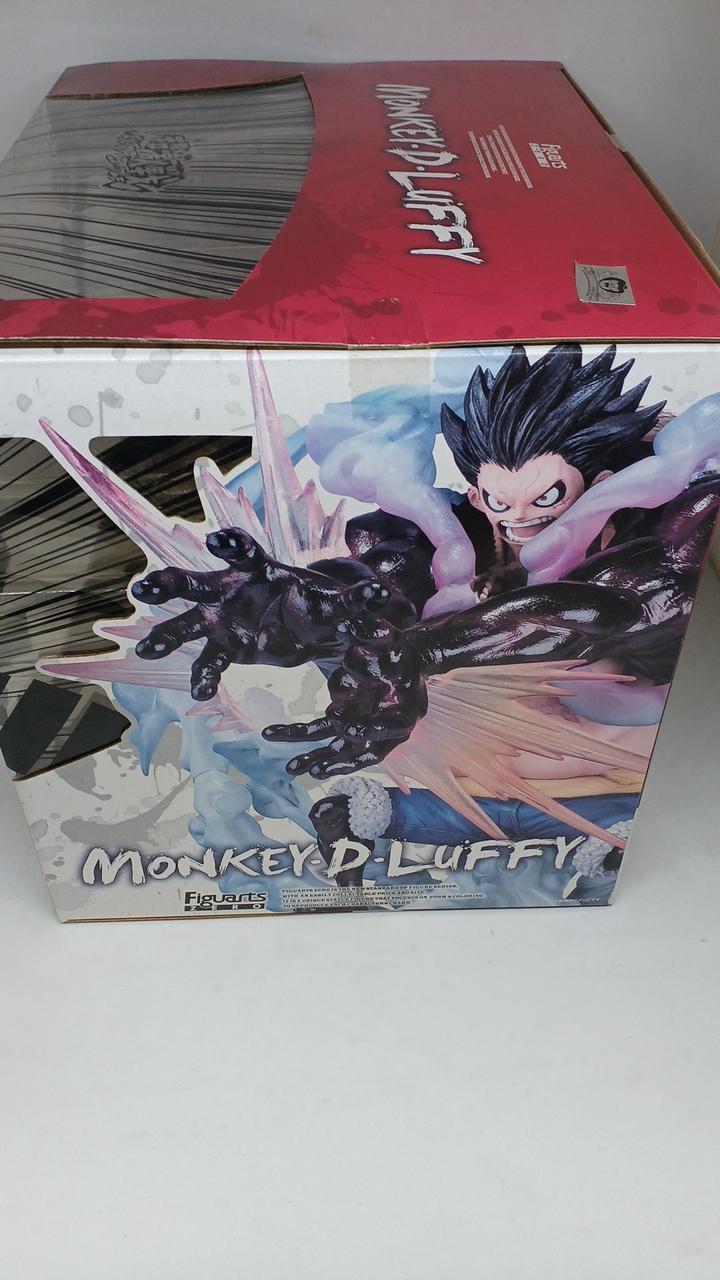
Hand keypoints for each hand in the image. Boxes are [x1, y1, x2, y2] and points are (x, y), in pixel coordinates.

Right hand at [131, 528, 415, 700]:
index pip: (242, 553)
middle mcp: (233, 590)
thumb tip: (385, 594)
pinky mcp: (227, 647)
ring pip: (186, 624)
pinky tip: (202, 695)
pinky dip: (205, 677)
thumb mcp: (343, 599)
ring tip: (144, 647)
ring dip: (165, 635)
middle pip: (196, 582)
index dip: (229, 546)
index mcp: (261, 571)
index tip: (216, 542)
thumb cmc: (323, 602)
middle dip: (169, 584)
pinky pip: (210, 663)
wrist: (316, 623)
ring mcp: (224, 618)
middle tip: (143, 588)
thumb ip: (357, 598)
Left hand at [263, 612, 427, 778]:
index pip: (391, 728)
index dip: (371, 732)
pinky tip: (278, 733)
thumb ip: (369, 632)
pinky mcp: (346, 722)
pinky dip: (301, 733)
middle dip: (338, 761)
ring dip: (315, 758)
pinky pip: (322, 730)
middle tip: (316, 768)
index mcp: (407, 710)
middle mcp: (385, 727)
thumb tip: (343, 628)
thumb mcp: (390, 637)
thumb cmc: (400, 650)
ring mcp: (364, 727)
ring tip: (290, 767)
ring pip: (339, 747)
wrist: (403, 661)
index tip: (350, 730)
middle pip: (362, 750)